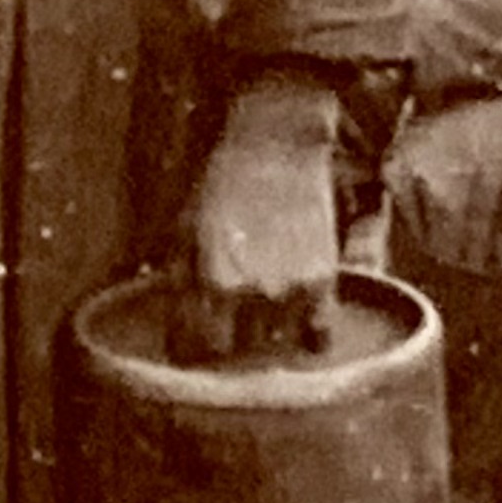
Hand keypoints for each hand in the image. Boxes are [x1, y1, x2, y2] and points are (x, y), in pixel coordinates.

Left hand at [174, 70, 344, 362]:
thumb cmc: (222, 187)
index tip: (195, 344)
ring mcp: (289, 290)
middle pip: (237, 354)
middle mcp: (248, 292)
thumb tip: (178, 333)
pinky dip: (307, 332)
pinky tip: (296, 312)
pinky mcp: (323, 283)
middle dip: (229, 341)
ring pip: (275, 345)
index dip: (193, 351)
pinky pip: (317, 336)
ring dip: (266, 334)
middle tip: (230, 319)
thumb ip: (181, 283)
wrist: (276, 149)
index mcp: (208, 280)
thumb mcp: (184, 230)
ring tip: (261, 302)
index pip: (197, 350)